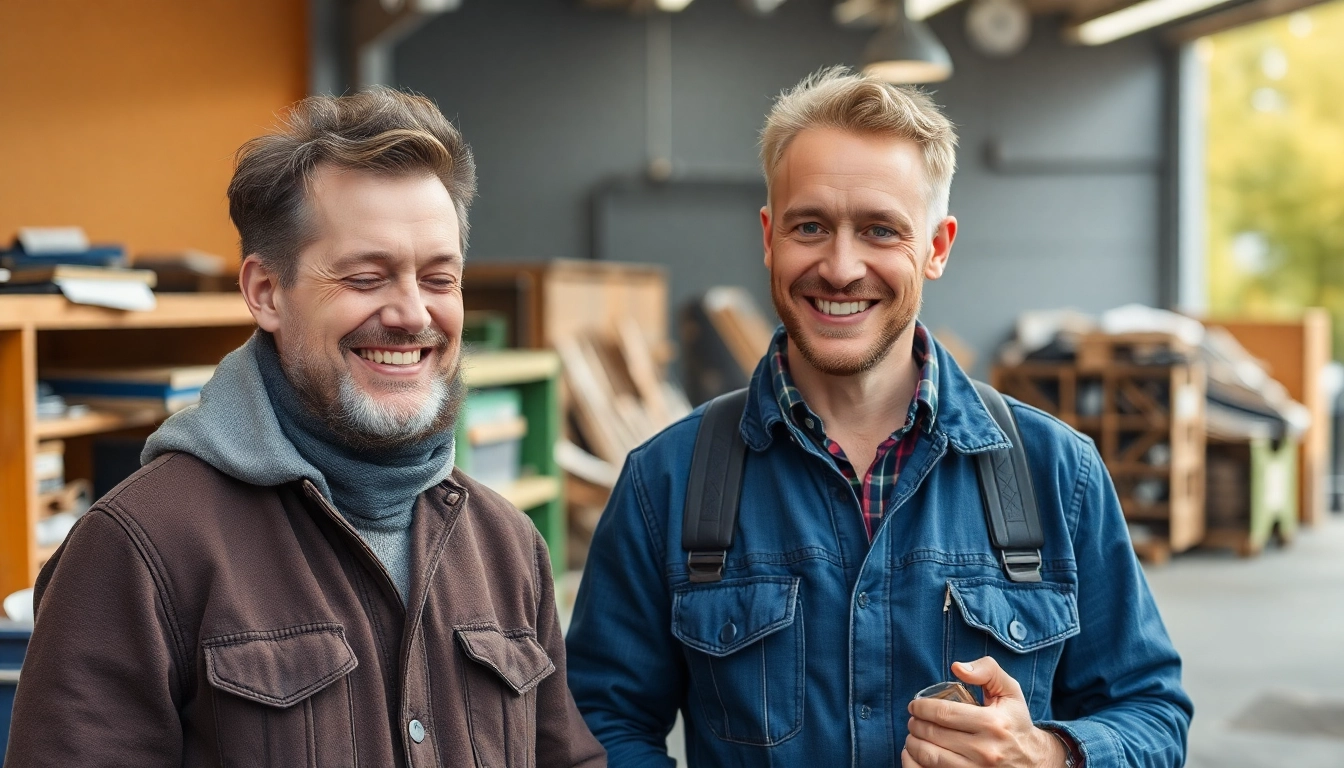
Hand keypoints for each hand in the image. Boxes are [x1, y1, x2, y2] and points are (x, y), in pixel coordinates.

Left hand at [903, 656, 1066, 766]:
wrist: (1033, 761)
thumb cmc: (1015, 722)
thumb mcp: (1010, 691)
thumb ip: (987, 670)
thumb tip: (957, 667)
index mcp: (993, 724)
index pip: (944, 713)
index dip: (922, 708)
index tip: (915, 706)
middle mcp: (986, 751)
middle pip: (934, 735)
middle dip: (915, 725)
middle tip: (913, 720)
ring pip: (930, 757)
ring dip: (913, 744)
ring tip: (913, 736)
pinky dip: (915, 764)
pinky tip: (915, 755)